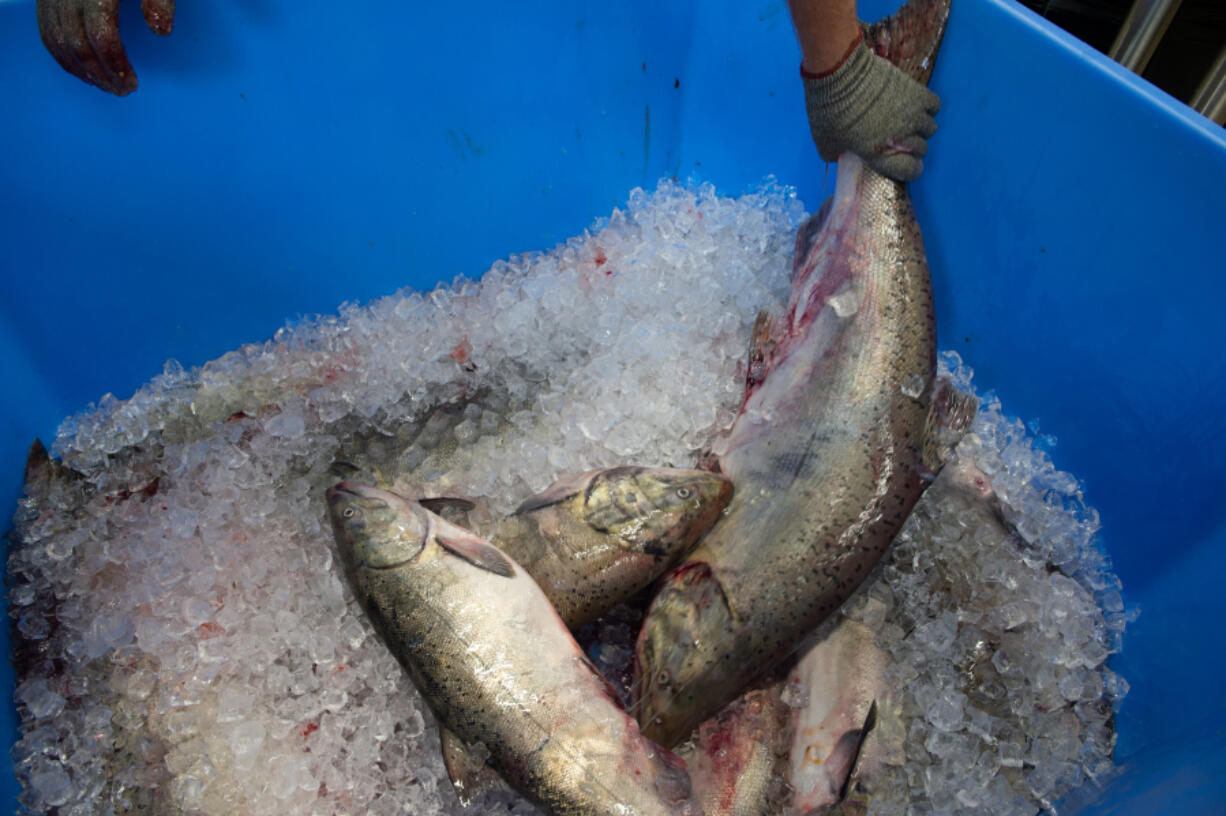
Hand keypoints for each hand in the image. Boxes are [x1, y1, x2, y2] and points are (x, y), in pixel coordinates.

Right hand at [37, 0, 175, 95]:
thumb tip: (161, 31)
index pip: (102, 35)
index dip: (116, 64)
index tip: (132, 84)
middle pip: (78, 44)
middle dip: (100, 74)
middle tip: (122, 91)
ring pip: (57, 40)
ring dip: (80, 70)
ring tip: (104, 85)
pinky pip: (45, 29)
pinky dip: (61, 55)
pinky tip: (81, 70)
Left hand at [802, 34, 939, 182]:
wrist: (839, 73)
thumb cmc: (828, 109)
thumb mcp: (825, 143)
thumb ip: (837, 154)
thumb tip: (842, 153)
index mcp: (879, 155)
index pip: (910, 172)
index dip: (909, 169)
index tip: (904, 163)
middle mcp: (902, 138)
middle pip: (922, 149)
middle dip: (912, 146)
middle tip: (899, 137)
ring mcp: (912, 115)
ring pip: (930, 128)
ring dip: (920, 126)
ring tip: (906, 119)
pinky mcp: (916, 93)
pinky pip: (935, 105)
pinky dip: (927, 106)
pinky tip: (914, 104)